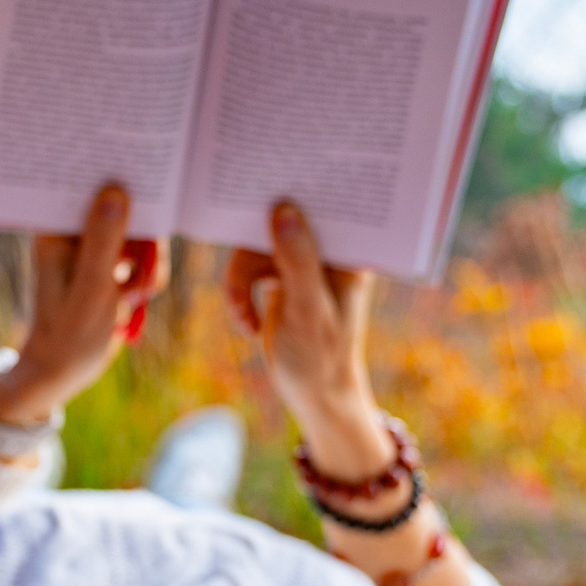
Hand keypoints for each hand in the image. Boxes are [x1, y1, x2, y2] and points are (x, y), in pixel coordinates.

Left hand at [0, 185, 169, 427]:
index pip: (90, 186)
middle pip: (125, 208)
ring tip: (137, 295)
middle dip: (144, 240)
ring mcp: (92, 246)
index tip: (148, 186)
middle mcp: (73, 231)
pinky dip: (147, 276)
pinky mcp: (108, 264)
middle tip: (143, 275)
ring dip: (149, 264)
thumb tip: (116, 191)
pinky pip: (142, 255)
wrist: (64, 370)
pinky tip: (135, 301)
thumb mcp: (91, 287)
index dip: (120, 183)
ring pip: (140, 233)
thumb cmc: (69, 333)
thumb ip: (104, 240)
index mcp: (56, 227)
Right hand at [223, 201, 391, 480]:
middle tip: (237, 275)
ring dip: (240, 283)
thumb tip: (283, 210)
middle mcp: (328, 250)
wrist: (314, 396)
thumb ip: (297, 260)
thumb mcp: (307, 310)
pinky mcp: (283, 278)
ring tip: (243, 320)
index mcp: (348, 252)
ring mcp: (304, 263)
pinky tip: (247, 326)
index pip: (322, 205)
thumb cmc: (321, 358)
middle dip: (250, 253)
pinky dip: (240, 297)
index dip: (292, 193)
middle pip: (277, 222)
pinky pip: (248, 270)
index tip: (259, 188)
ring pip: (255, 247)